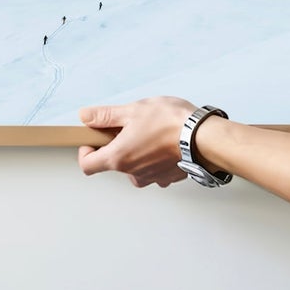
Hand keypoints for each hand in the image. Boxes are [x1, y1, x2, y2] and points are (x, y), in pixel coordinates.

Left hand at [77, 96, 197, 186]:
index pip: (87, 165)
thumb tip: (86, 117)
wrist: (203, 137)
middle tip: (128, 126)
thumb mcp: (132, 111)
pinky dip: (154, 157)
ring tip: (150, 132)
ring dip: (136, 152)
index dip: (85, 151)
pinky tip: (164, 141)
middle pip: (113, 163)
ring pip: (134, 167)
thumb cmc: (170, 123)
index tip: (93, 138)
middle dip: (116, 145)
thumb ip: (105, 116)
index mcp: (118, 157)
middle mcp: (132, 173)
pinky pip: (153, 169)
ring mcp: (151, 178)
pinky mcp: (168, 177)